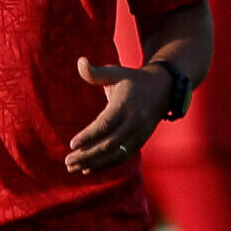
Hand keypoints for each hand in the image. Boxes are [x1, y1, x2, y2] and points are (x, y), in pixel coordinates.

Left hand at [64, 58, 170, 172]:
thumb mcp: (115, 72)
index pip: (105, 124)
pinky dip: (106, 165)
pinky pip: (122, 157)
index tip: (72, 144)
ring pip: (115, 154)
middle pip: (109, 144)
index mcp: (125, 105)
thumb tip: (80, 61)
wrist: (163, 89)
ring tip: (74, 168)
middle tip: (68, 161)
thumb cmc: (131, 80)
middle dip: (87, 154)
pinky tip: (89, 169)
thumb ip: (95, 72)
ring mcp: (139, 134)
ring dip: (94, 163)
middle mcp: (134, 122)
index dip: (89, 136)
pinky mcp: (140, 142)